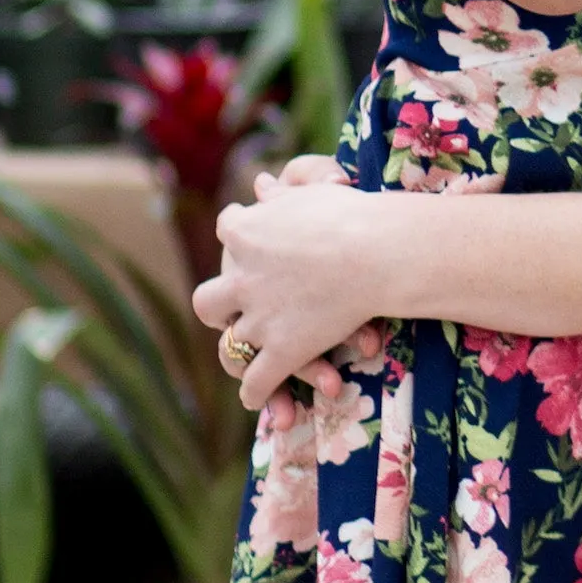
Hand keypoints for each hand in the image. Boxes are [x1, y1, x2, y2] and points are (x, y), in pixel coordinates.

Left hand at [196, 181, 393, 409]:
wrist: (374, 250)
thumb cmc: (348, 213)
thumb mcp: (308, 190)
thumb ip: (282, 194)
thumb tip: (262, 185)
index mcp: (245, 233)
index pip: (228, 229)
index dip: (237, 234)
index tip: (245, 235)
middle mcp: (242, 279)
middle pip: (208, 300)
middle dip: (217, 306)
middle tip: (231, 307)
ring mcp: (259, 319)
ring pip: (229, 346)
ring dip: (236, 353)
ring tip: (240, 358)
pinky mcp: (282, 351)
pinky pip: (257, 380)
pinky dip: (256, 392)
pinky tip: (255, 397)